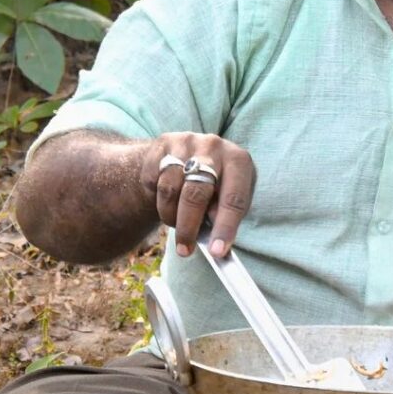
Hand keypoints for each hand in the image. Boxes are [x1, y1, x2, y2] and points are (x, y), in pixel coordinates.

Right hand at [140, 132, 255, 257]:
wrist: (186, 157)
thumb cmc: (215, 185)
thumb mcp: (228, 197)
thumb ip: (225, 215)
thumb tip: (215, 239)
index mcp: (239, 160)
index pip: (234, 199)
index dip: (225, 227)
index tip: (216, 252)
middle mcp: (215, 146)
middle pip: (197, 194)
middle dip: (188, 228)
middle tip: (184, 250)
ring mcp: (188, 141)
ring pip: (170, 189)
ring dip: (170, 215)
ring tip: (175, 223)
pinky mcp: (164, 143)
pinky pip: (153, 179)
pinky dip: (156, 198)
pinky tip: (166, 199)